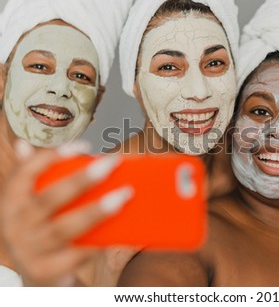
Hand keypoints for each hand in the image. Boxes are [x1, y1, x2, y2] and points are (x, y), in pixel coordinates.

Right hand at [0, 140, 132, 285]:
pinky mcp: (48, 270)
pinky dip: (96, 242)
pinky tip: (117, 231)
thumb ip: (29, 176)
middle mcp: (16, 224)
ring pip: (64, 228)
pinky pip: (76, 255)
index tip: (84, 146)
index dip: (51, 157)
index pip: (25, 173)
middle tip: (112, 164)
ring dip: (96, 211)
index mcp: (12, 202)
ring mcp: (30, 249)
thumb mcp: (29, 204)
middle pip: (50, 199)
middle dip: (81, 180)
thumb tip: (22, 144)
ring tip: (123, 196)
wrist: (38, 276)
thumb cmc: (40, 229)